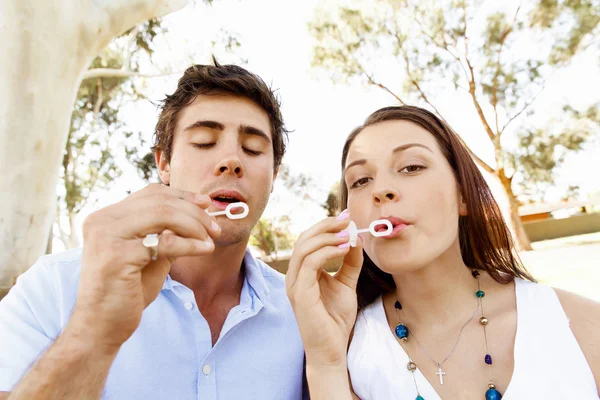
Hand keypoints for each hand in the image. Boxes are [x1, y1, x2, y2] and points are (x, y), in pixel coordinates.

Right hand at [68, 183, 220, 350]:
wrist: (101, 327)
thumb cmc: (126, 292)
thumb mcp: (149, 255)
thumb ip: (165, 233)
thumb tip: (197, 212)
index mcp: (106, 217)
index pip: (151, 193)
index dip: (182, 196)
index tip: (206, 204)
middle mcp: (102, 221)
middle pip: (160, 201)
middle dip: (194, 212)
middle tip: (215, 228)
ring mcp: (107, 236)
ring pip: (164, 214)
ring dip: (194, 225)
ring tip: (211, 239)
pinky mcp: (117, 255)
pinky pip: (165, 242)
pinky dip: (190, 244)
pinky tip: (205, 250)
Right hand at [285, 211, 362, 366]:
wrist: (332, 349)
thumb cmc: (335, 319)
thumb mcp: (346, 284)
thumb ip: (350, 262)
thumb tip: (356, 237)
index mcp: (302, 272)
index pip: (308, 240)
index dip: (326, 226)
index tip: (347, 217)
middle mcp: (294, 276)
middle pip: (304, 239)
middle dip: (326, 226)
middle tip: (347, 220)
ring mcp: (294, 285)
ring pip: (304, 248)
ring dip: (328, 237)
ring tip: (348, 234)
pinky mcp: (301, 294)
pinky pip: (310, 264)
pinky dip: (328, 252)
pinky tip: (344, 249)